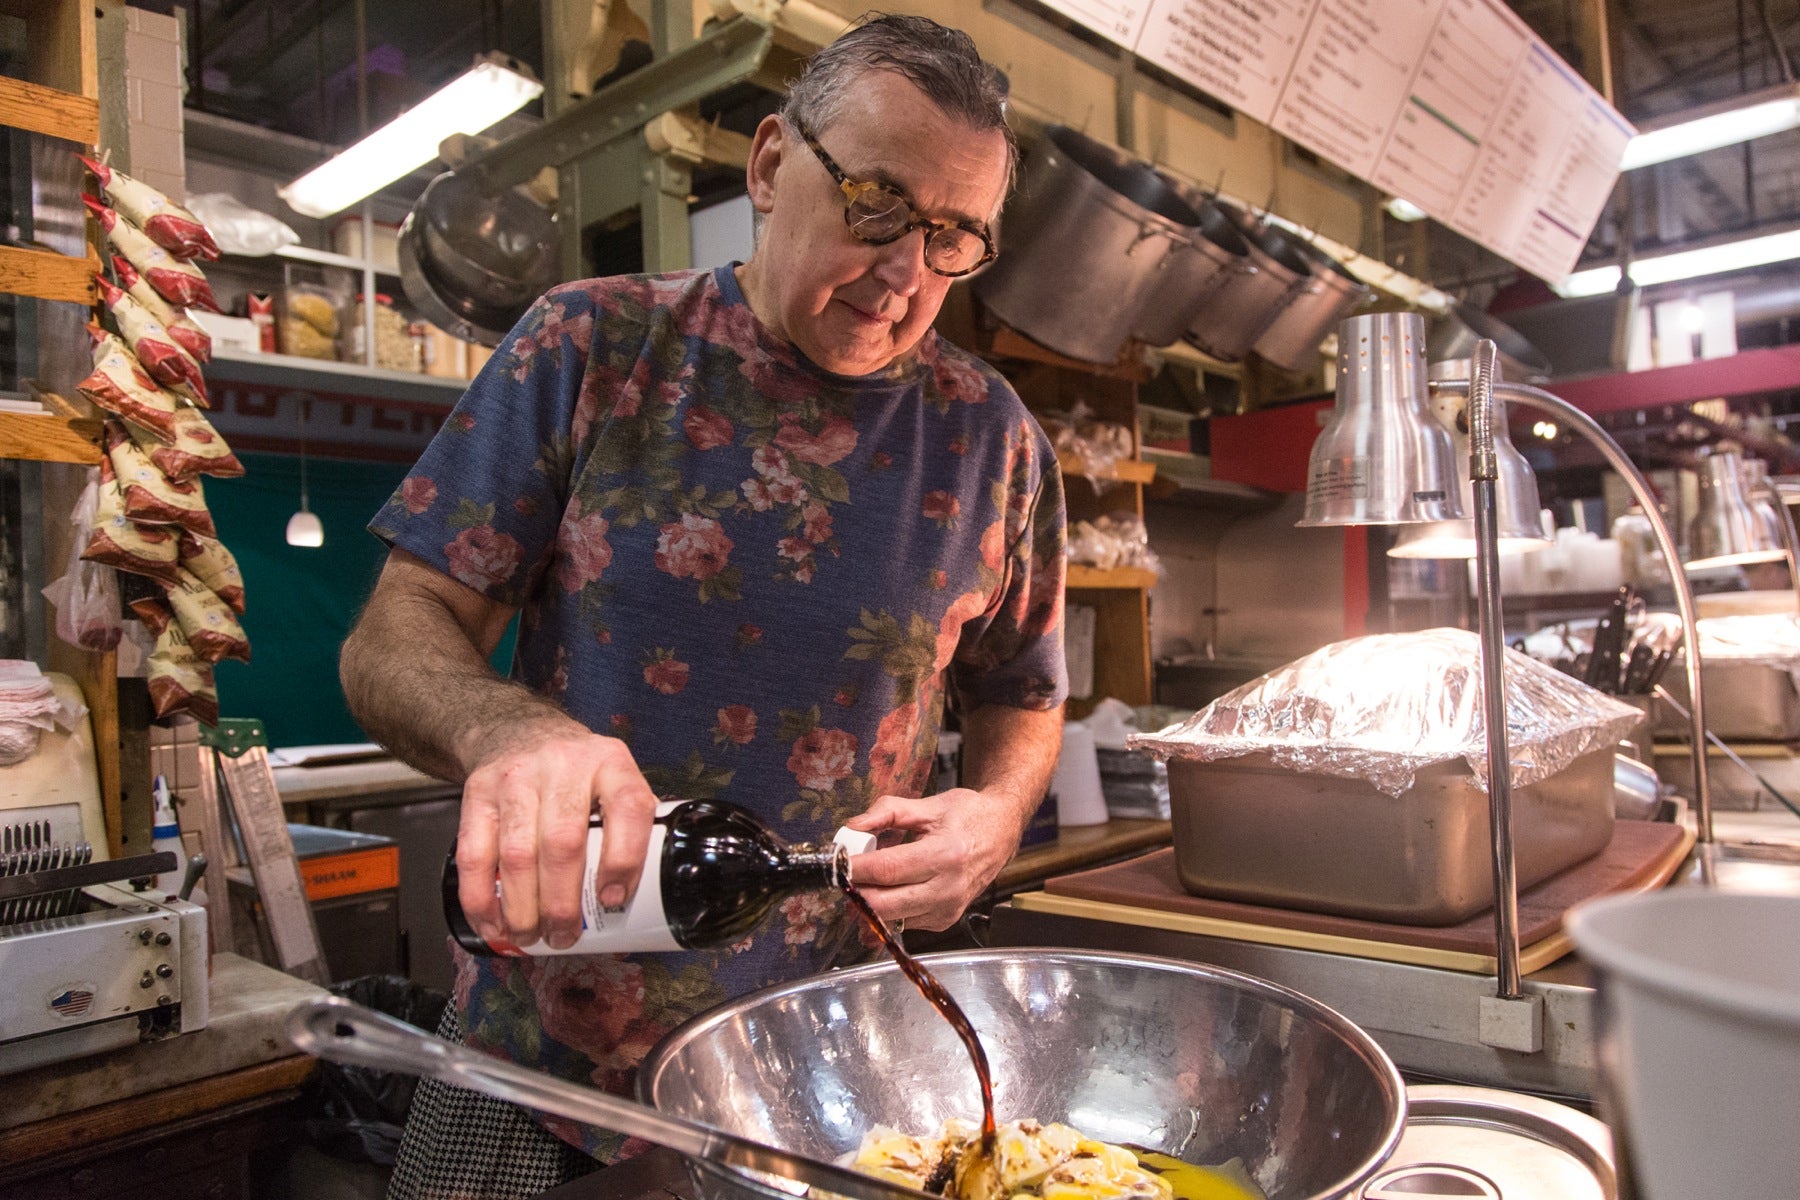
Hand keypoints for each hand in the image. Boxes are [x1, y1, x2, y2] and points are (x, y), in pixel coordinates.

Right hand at [454, 718, 659, 950]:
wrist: (519, 730)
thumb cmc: (577, 771)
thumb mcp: (615, 778)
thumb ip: (630, 824)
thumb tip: (641, 894)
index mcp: (611, 762)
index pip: (627, 809)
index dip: (623, 861)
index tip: (613, 900)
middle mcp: (563, 765)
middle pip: (562, 843)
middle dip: (562, 903)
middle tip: (564, 936)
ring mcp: (516, 778)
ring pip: (517, 854)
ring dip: (522, 908)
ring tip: (529, 937)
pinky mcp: (477, 793)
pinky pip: (474, 854)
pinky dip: (480, 898)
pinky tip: (492, 923)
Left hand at [840, 789, 1020, 931]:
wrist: (1003, 833)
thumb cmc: (967, 815)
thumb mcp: (928, 805)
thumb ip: (887, 812)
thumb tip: (852, 827)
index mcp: (945, 854)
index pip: (888, 870)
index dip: (855, 868)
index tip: (835, 862)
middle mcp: (948, 888)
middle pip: (885, 903)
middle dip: (856, 890)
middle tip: (843, 874)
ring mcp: (948, 909)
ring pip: (892, 917)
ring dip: (870, 901)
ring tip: (865, 879)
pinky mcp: (946, 921)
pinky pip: (906, 920)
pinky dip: (890, 907)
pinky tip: (891, 887)